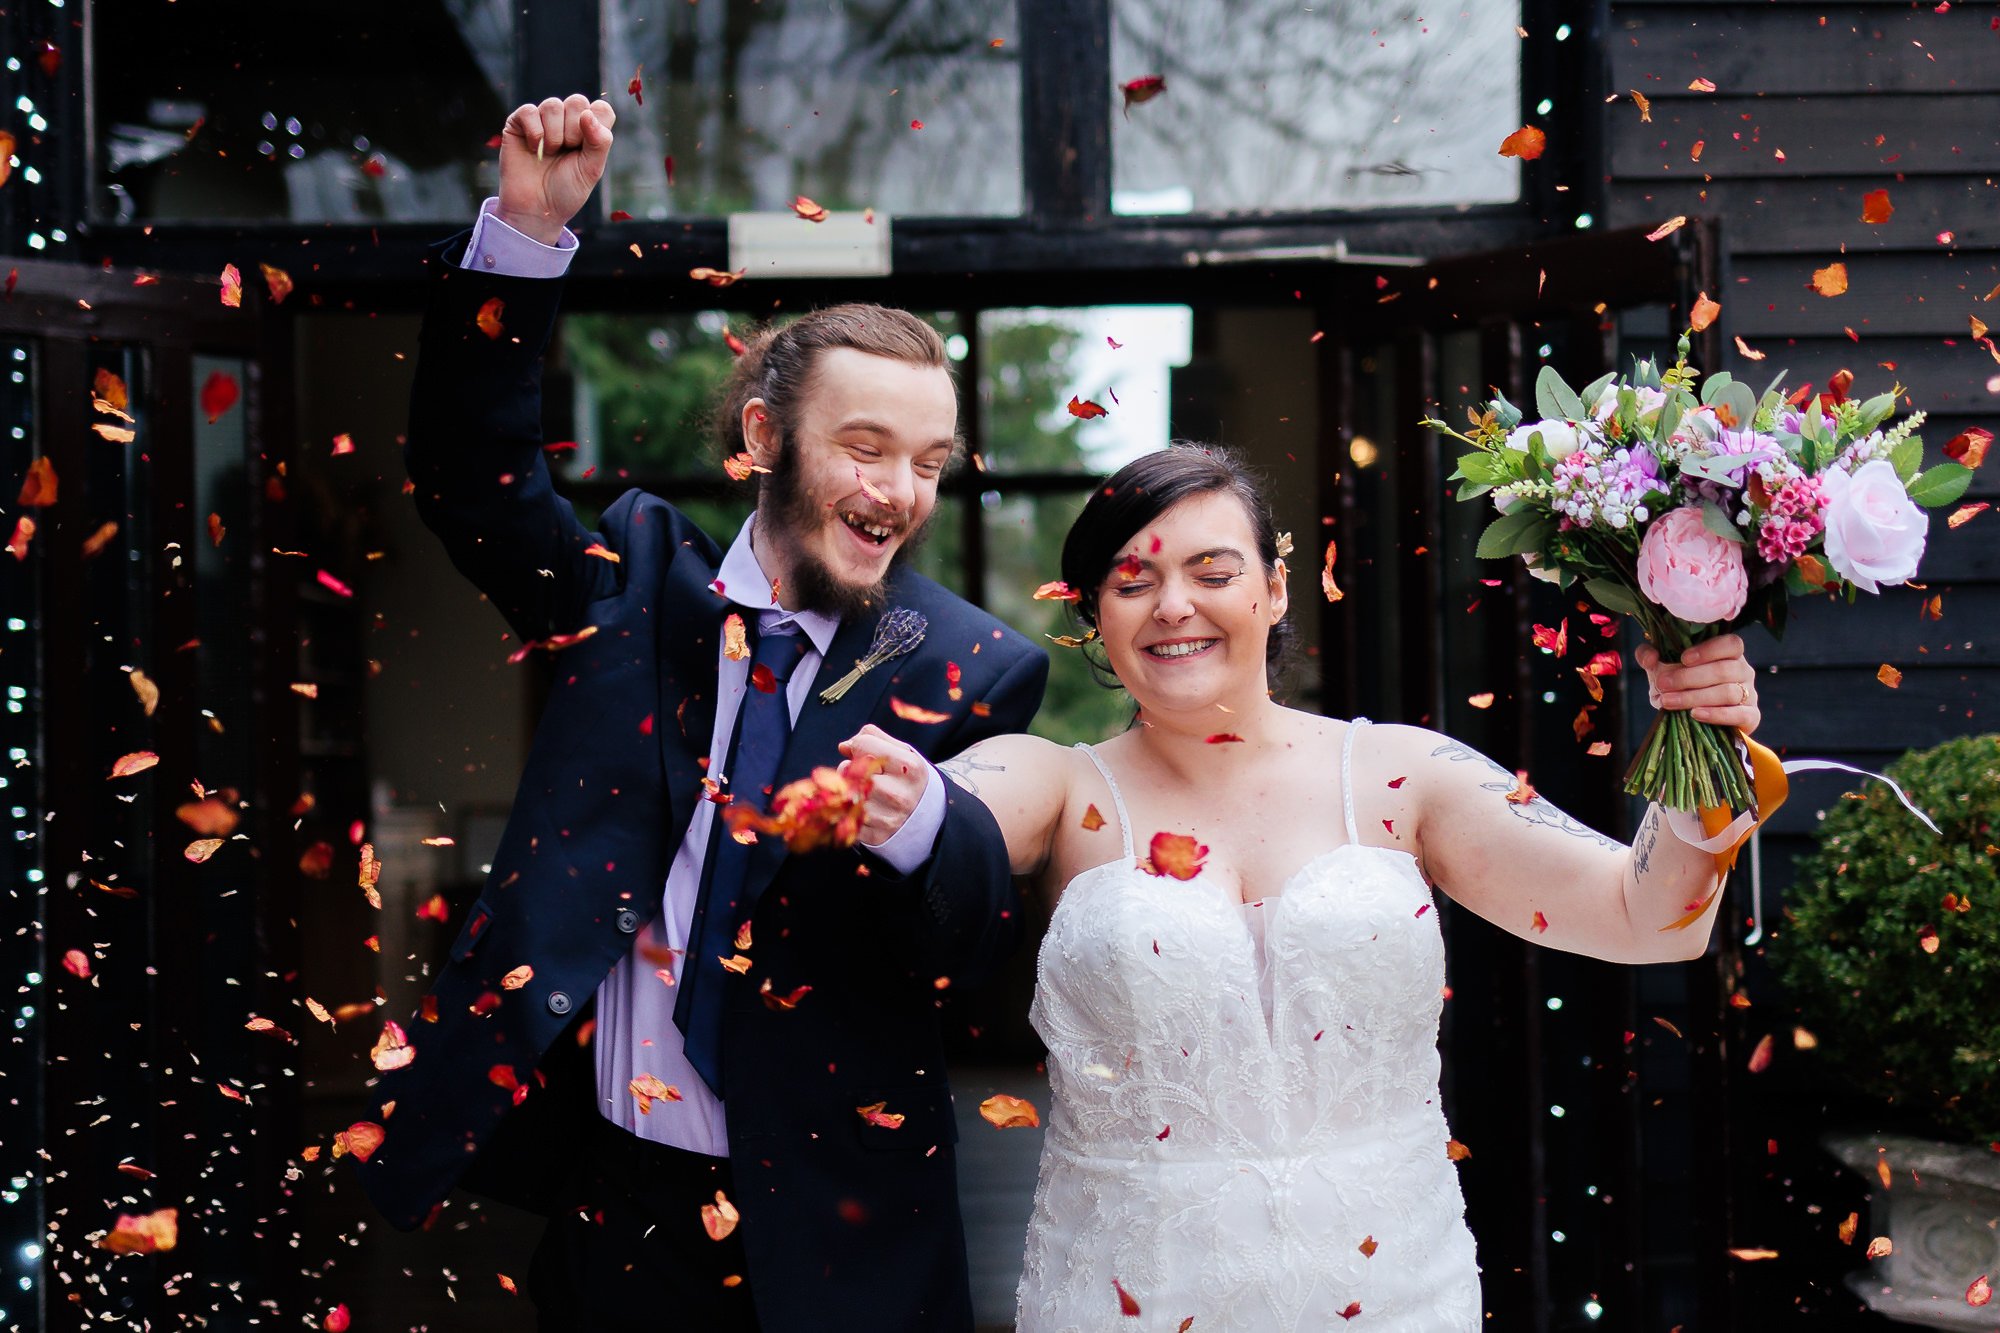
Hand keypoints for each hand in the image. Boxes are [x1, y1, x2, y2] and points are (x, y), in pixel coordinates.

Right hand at [495, 94, 615, 245]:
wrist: (536, 209)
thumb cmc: (566, 191)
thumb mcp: (592, 170)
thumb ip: (599, 142)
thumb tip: (587, 113)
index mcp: (588, 131)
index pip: (601, 108)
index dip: (597, 124)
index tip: (587, 147)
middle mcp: (566, 121)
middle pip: (577, 101)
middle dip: (574, 130)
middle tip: (567, 151)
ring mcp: (542, 120)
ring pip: (553, 105)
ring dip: (554, 134)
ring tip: (550, 154)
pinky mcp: (519, 123)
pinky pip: (529, 111)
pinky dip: (535, 132)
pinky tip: (534, 149)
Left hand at [837, 724, 929, 847]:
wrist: (930, 817)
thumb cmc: (909, 779)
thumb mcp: (904, 753)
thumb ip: (875, 739)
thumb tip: (844, 746)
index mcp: (909, 767)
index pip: (864, 744)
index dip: (858, 745)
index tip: (863, 752)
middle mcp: (899, 794)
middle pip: (852, 770)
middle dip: (849, 768)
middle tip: (859, 772)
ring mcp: (887, 818)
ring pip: (846, 795)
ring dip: (846, 790)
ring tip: (860, 790)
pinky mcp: (876, 836)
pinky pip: (846, 818)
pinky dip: (848, 811)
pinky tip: (861, 808)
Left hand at [1636, 633, 1760, 736]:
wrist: (1692, 721)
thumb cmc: (1679, 688)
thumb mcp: (1661, 670)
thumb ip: (1649, 656)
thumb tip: (1649, 657)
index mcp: (1728, 654)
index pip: (1731, 644)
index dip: (1709, 650)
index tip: (1683, 659)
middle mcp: (1743, 671)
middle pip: (1725, 670)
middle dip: (1690, 677)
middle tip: (1663, 684)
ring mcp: (1750, 694)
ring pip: (1728, 692)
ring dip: (1695, 697)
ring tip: (1668, 701)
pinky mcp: (1751, 717)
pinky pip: (1740, 714)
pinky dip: (1717, 715)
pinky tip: (1695, 714)